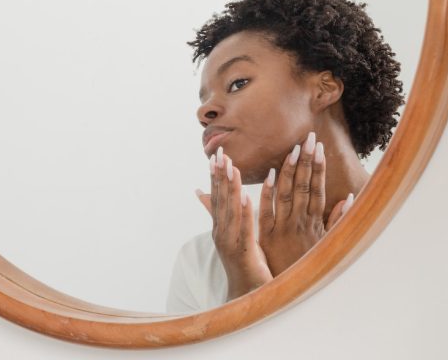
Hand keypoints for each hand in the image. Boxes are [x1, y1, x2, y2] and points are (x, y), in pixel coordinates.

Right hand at [196, 146, 272, 300]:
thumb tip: (201, 193)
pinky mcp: (243, 251)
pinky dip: (244, 212)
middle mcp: (221, 232)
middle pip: (220, 200)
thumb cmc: (243, 264)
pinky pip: (244, 228)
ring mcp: (230, 242)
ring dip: (231, 188)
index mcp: (220, 227)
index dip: (215, 176)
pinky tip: (246, 196)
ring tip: (232, 168)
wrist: (246, 294)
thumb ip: (219, 214)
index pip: (217, 197)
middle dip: (220, 176)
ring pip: (231, 210)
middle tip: (220, 154)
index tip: (215, 156)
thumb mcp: (231, 235)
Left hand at [258, 132, 350, 276]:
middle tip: (309, 137)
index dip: (318, 168)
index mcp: (313, 222)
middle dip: (307, 161)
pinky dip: (268, 192)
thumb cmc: (307, 266)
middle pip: (304, 186)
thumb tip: (348, 198)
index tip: (319, 148)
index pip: (317, 189)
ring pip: (288, 194)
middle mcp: (300, 222)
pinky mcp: (267, 236)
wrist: (290, 291)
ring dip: (290, 170)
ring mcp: (283, 227)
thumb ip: (336, 220)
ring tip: (294, 149)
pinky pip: (267, 211)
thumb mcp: (326, 244)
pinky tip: (270, 175)